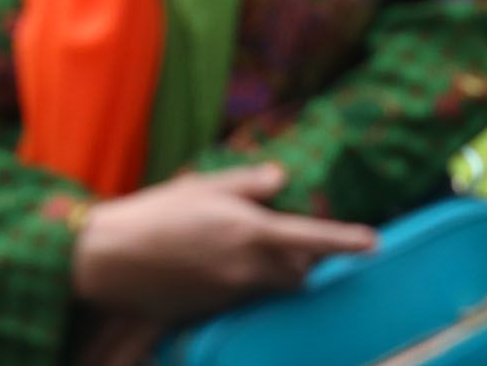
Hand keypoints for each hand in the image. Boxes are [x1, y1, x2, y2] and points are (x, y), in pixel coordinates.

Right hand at [69, 162, 374, 322]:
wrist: (113, 258)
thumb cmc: (154, 213)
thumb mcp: (201, 186)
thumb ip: (246, 183)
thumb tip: (280, 178)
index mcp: (249, 230)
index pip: (312, 238)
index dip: (346, 240)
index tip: (373, 242)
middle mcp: (249, 266)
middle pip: (300, 272)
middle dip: (304, 259)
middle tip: (287, 237)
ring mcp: (234, 292)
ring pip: (276, 287)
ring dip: (278, 271)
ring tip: (250, 248)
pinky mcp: (218, 308)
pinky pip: (248, 297)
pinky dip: (248, 281)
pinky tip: (218, 263)